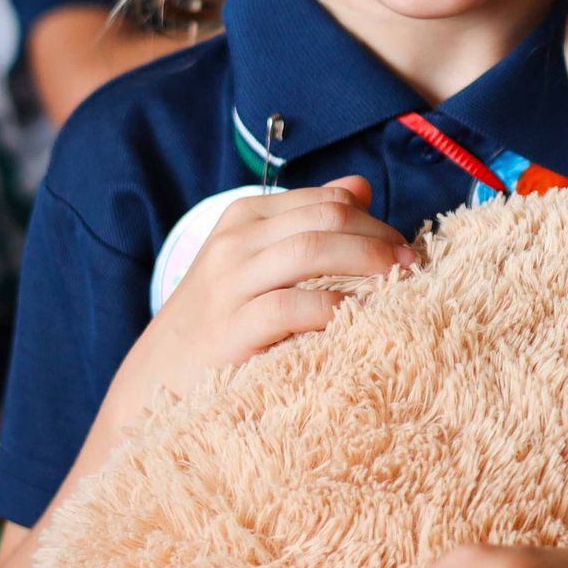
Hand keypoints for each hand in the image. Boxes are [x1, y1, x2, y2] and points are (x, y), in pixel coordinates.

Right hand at [127, 176, 411, 419]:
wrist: (152, 381)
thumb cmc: (217, 320)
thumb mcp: (254, 261)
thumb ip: (305, 223)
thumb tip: (360, 186)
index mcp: (246, 218)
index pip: (327, 201)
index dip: (376, 220)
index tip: (405, 247)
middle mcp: (235, 242)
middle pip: (327, 218)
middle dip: (379, 238)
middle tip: (414, 264)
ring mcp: (229, 284)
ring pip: (312, 251)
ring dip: (367, 262)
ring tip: (401, 284)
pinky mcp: (230, 329)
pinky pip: (292, 307)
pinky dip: (334, 309)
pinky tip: (360, 319)